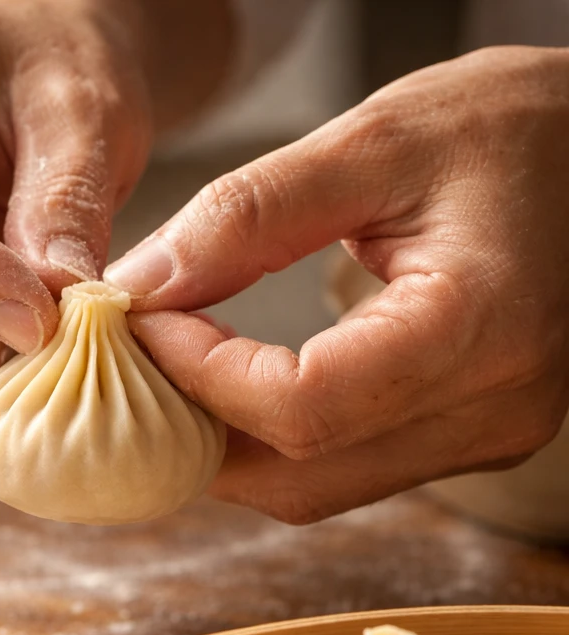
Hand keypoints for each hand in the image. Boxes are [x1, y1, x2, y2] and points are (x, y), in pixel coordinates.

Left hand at [106, 46, 568, 522]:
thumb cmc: (510, 131)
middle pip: (296, 472)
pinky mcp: (462, 440)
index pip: (301, 406)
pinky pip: (338, 471)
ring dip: (223, 445)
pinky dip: (267, 444)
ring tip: (172, 373)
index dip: (198, 375)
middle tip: (136, 360)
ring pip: (310, 489)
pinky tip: (231, 389)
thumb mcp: (376, 140)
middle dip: (193, 426)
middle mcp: (491, 410)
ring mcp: (481, 438)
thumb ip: (249, 216)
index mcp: (480, 327)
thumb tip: (140, 287)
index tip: (142, 320)